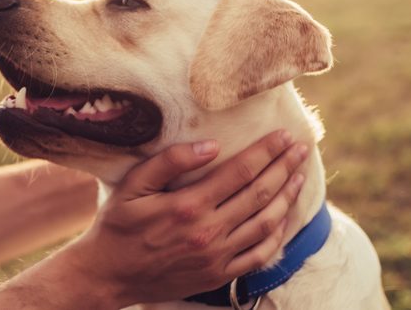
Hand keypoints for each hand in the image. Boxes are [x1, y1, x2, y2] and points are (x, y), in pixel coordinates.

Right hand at [61, 130, 308, 306]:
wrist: (108, 275)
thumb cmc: (117, 225)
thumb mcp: (132, 186)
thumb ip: (169, 162)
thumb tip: (211, 145)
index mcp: (188, 205)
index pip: (240, 172)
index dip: (266, 151)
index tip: (284, 135)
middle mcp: (208, 232)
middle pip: (260, 194)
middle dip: (284, 168)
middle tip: (302, 149)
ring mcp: (217, 257)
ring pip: (266, 223)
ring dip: (287, 197)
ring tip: (299, 176)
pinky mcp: (218, 275)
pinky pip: (259, 255)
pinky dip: (277, 235)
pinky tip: (284, 218)